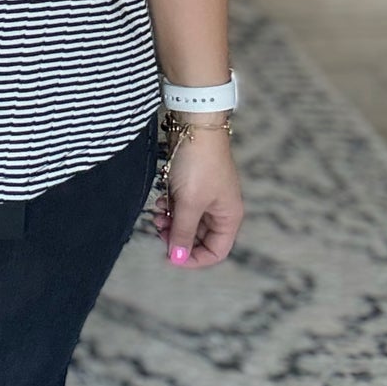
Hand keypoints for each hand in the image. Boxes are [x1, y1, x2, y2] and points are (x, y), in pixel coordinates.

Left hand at [149, 125, 243, 267]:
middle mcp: (221, 210)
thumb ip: (183, 232)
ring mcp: (208, 197)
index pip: (216, 252)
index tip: (170, 256)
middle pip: (200, 238)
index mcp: (229, 217)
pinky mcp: (194, 185)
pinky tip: (161, 199)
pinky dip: (171, 207)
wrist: (194, 126)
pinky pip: (182, 206)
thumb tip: (178, 257)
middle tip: (159, 229)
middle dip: (178, 237)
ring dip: (171, 222)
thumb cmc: (199, 164)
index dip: (193, 259)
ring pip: (188, 222)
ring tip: (157, 214)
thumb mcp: (189, 203)